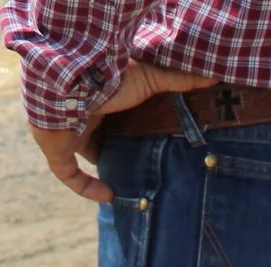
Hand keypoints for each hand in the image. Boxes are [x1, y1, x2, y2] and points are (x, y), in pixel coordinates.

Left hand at [29, 62, 213, 203]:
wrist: (69, 82)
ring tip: (129, 179)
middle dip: (116, 143)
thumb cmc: (110, 76)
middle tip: (142, 158)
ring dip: (103, 163)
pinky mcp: (56, 148)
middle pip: (99, 129)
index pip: (114, 106)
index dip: (129, 119)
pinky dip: (86, 187)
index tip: (151, 130)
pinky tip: (110, 196)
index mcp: (101, 89)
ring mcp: (66, 129)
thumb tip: (214, 74)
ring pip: (84, 150)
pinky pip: (68, 174)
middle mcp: (81, 109)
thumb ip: (178, 79)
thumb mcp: (149, 77)